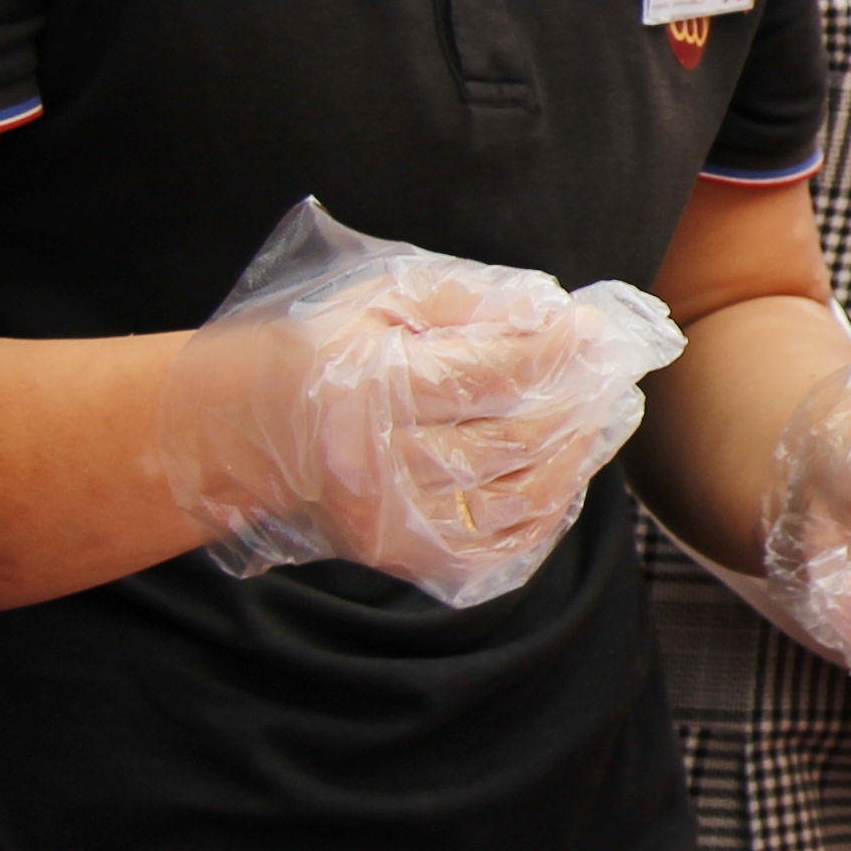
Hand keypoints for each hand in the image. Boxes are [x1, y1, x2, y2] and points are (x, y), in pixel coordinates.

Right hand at [158, 199, 680, 606]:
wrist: (237, 431)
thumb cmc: (313, 349)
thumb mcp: (375, 297)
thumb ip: (464, 299)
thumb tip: (550, 309)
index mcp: (374, 390)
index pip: (495, 375)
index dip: (556, 351)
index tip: (593, 330)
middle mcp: (384, 465)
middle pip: (517, 442)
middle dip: (579, 405)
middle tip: (613, 375)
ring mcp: (394, 520)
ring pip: (517, 500)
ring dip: (573, 459)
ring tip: (600, 419)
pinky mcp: (401, 553)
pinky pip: (494, 548)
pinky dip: (542, 516)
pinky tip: (563, 478)